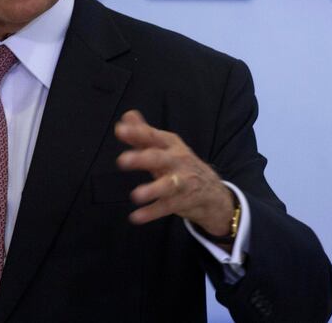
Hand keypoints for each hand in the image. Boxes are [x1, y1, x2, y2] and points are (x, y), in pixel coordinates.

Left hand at [115, 110, 234, 238]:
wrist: (211, 190)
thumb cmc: (180, 164)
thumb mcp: (165, 146)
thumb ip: (144, 132)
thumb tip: (126, 115)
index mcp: (170, 145)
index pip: (152, 137)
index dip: (137, 133)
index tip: (120, 130)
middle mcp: (177, 160)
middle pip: (158, 158)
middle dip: (141, 158)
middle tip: (122, 160)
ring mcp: (181, 181)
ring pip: (167, 185)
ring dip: (152, 190)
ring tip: (135, 195)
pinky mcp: (182, 201)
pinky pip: (166, 207)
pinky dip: (151, 212)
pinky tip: (135, 217)